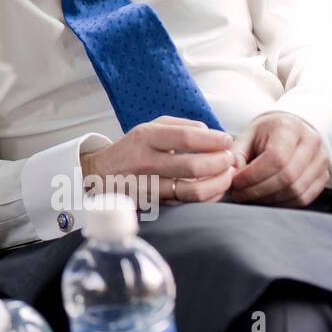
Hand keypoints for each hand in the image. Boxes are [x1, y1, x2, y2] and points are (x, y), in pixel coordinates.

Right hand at [81, 115, 235, 203]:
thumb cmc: (133, 149)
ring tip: (228, 175)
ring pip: (192, 191)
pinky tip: (216, 188)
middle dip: (220, 163)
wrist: (100, 175)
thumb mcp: (149, 127)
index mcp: (145, 137)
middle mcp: (145, 162)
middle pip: (193, 166)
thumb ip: (181, 126)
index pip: (186, 138)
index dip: (213, 140)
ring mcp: (148, 186)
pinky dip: (208, 197)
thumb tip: (212, 133)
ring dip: (218, 184)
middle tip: (231, 159)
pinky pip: (188, 204)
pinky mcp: (153, 205)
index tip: (227, 140)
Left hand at [231, 112, 327, 207]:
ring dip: (269, 199)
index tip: (236, 182)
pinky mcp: (324, 176)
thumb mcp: (247, 135)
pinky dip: (283, 203)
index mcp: (290, 127)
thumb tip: (232, 175)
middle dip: (259, 190)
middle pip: (287, 177)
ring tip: (250, 196)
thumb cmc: (267, 133)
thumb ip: (237, 154)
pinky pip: (304, 198)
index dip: (253, 175)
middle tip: (240, 193)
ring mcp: (321, 160)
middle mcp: (311, 142)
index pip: (275, 158)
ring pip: (296, 190)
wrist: (291, 130)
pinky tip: (267, 198)